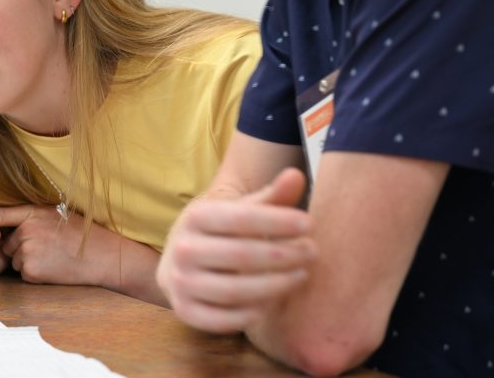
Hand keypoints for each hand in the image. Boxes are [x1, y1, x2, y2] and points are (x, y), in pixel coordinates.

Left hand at [0, 204, 112, 286]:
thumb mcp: (56, 217)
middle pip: (9, 243)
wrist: (103, 257)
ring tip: (54, 257)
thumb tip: (10, 231)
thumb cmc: (82, 236)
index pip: (0, 214)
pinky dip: (36, 275)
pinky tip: (54, 268)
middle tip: (50, 248)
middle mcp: (28, 229)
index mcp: (34, 212)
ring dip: (29, 262)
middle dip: (22, 249)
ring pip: (16, 260)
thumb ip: (32, 220)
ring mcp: (29, 249)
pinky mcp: (31, 269)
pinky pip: (24, 273)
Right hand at [157, 167, 316, 332]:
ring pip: (234, 290)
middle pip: (241, 255)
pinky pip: (223, 320)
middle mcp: (182, 249)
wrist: (180, 257)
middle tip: (313, 251)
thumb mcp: (240, 209)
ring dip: (275, 285)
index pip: (239, 218)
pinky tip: (273, 302)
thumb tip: (296, 175)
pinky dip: (252, 313)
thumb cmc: (222, 231)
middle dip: (284, 254)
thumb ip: (270, 196)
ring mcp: (180, 282)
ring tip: (302, 275)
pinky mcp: (185, 311)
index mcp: (194, 217)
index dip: (277, 221)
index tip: (309, 224)